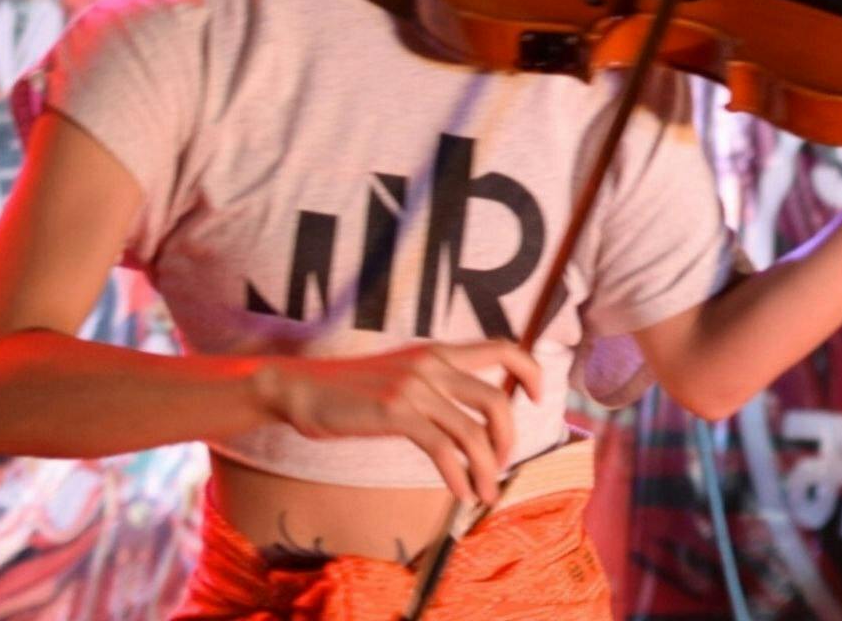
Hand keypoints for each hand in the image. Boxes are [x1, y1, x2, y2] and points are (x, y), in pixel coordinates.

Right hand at [252, 339, 541, 503]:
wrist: (303, 388)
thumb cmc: (351, 389)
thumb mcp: (401, 376)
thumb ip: (435, 386)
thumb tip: (469, 418)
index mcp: (438, 351)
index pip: (502, 348)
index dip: (529, 370)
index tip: (537, 397)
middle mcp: (432, 363)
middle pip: (497, 400)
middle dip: (509, 441)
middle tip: (501, 466)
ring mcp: (415, 387)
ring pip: (474, 432)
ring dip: (487, 470)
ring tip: (484, 493)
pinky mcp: (396, 412)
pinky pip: (443, 449)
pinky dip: (458, 477)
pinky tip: (460, 493)